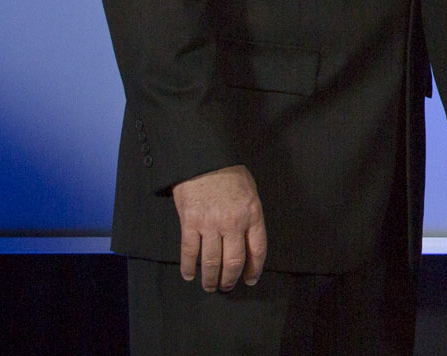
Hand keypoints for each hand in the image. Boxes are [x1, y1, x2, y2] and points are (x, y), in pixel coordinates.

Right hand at [172, 164, 265, 290]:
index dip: (254, 269)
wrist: (205, 158)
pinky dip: (189, 267)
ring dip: (210, 279)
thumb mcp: (251, 191)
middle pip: (234, 261)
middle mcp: (233, 222)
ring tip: (209, 286)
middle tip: (226, 287)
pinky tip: (190, 275)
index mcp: (252, 213)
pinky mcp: (190, 223)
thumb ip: (250, 216)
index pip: (257, 249)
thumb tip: (248, 242)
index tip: (250, 280)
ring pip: (211, 262)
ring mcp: (210, 224)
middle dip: (230, 279)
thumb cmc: (230, 173)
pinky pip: (189, 252)